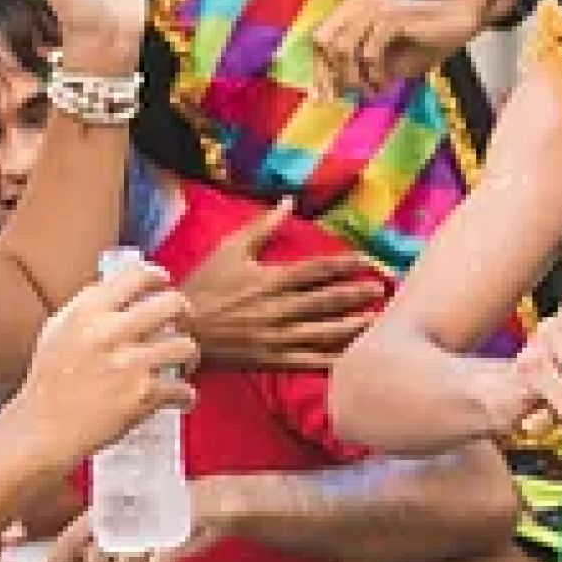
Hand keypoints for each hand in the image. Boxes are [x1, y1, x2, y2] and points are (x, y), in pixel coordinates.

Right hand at [8, 262, 199, 472]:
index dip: (158, 277)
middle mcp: (109, 332)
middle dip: (185, 315)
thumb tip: (123, 288)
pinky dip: (186, 396)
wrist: (41, 430)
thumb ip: (89, 306)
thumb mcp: (58, 330)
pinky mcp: (142, 396)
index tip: (165, 284)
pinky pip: (183, 388)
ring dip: (190, 356)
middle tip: (183, 325)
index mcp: (88, 312)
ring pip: (186, 345)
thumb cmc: (48, 383)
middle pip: (173, 304)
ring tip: (184, 364)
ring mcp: (129, 364)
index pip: (137, 276)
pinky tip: (180, 398)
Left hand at [42, 489, 219, 561]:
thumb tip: (79, 559)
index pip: (73, 535)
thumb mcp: (138, 515)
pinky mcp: (173, 543)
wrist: (221, 500)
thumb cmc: (178, 509)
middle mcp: (126, 516)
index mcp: (115, 505)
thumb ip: (110, 534)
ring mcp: (149, 530)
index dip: (56, 560)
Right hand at [179, 200, 386, 369]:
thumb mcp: (230, 250)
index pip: (316, 270)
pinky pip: (308, 361)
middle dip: (356, 294)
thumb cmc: (203, 287)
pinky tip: (352, 357)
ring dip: (351, 325)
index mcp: (270, 280)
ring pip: (323, 332)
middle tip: (382, 288)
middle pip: (326, 300)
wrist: (179, 329)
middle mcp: (277, 308)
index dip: (344, 264)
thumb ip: (263, 226)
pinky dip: (331, 360)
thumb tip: (287, 200)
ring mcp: (276, 336)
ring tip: (376, 319)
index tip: (366, 260)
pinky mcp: (272, 359)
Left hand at [309, 0, 481, 97]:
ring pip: (343, 50)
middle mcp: (359, 2)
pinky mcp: (392, 17)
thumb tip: (332, 89)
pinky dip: (375, 75)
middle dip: (330, 75)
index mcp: (353, 7)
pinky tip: (386, 84)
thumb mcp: (386, 59)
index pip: (320, 38)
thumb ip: (358, 68)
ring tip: (373, 91)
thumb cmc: (424, 41)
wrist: (461, 21)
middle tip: (343, 97)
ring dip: (355, 79)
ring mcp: (375, 7)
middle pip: (324, 43)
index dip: (318, 69)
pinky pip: (369, 53)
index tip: (322, 97)